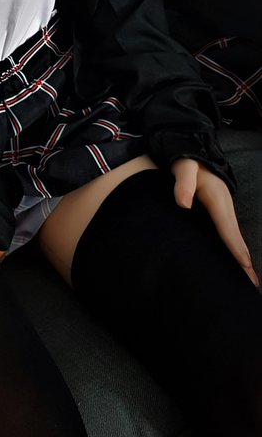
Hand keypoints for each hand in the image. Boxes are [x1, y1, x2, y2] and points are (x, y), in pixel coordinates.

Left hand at [172, 158, 259, 288]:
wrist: (191, 151)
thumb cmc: (186, 161)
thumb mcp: (183, 167)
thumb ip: (183, 183)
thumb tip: (183, 204)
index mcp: (218, 198)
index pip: (227, 228)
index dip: (236, 248)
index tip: (245, 266)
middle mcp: (224, 206)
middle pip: (236, 237)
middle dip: (245, 261)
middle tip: (254, 285)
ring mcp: (223, 209)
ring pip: (234, 237)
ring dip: (242, 258)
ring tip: (250, 280)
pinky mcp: (218, 212)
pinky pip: (228, 234)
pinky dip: (235, 248)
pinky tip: (235, 261)